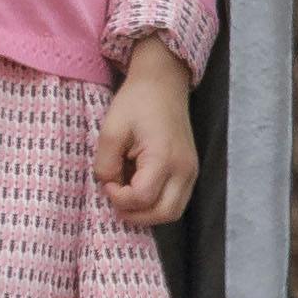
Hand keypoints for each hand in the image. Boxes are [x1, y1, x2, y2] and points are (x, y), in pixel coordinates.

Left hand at [93, 47, 198, 224]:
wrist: (162, 84)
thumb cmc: (136, 102)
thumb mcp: (111, 129)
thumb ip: (106, 163)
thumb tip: (108, 185)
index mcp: (164, 157)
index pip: (142, 198)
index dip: (119, 197)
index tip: (107, 180)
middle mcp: (184, 170)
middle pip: (164, 214)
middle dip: (135, 214)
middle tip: (115, 197)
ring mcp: (191, 172)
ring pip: (172, 212)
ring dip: (147, 212)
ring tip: (126, 194)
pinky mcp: (190, 170)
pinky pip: (176, 200)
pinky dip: (157, 203)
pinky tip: (139, 188)